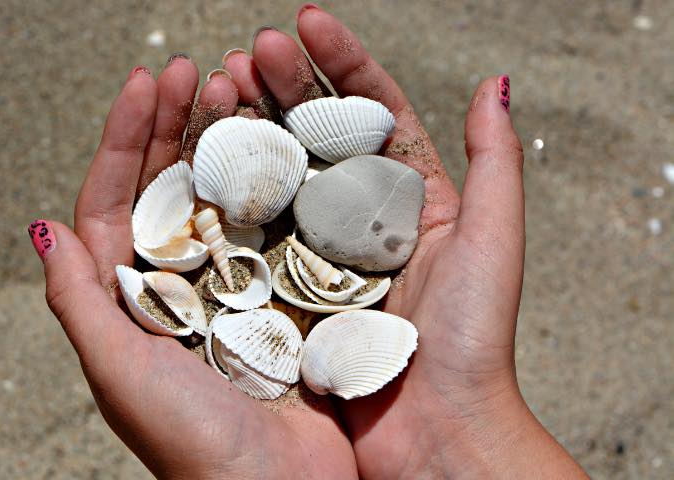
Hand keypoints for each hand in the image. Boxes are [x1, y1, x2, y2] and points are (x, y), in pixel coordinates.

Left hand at [29, 60, 356, 477]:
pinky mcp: (283, 295)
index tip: (146, 84)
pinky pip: (276, 227)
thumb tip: (41, 228)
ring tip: (237, 92)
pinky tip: (286, 148)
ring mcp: (235, 285)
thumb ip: (81, 303)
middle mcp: (181, 285)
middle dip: (175, 125)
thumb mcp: (121, 373)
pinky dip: (278, 185)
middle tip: (192, 71)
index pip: (116, 200)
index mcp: (133, 298)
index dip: (125, 139)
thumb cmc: (194, 448)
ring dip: (227, 143)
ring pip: (223, 197)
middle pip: (169, 187)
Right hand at [244, 5, 588, 477]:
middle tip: (250, 49)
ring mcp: (320, 251)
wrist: (432, 435)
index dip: (342, 62)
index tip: (306, 21)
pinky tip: (207, 155)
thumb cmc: (471, 343)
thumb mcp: (493, 240)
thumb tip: (497, 84)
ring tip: (220, 84)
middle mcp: (362, 218)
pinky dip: (234, 191)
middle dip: (286, 85)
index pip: (375, 111)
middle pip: (319, 135)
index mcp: (412, 198)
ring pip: (282, 174)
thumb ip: (495, 160)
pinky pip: (257, 229)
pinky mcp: (288, 287)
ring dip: (253, 126)